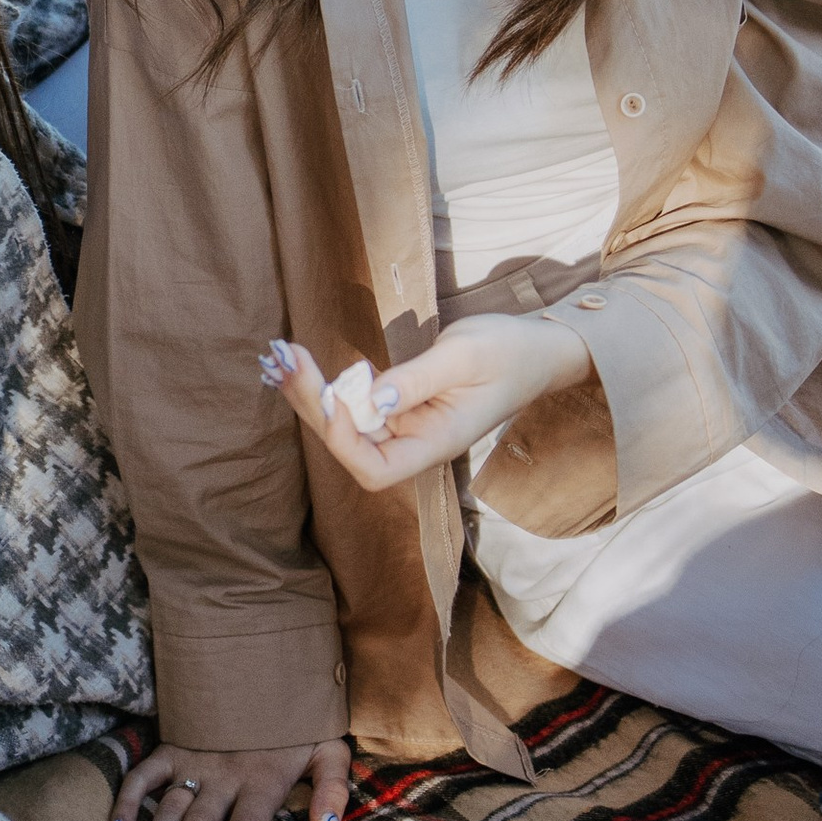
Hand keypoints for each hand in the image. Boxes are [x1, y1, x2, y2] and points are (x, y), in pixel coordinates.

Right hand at [112, 738, 348, 820]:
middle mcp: (224, 774)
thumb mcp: (329, 748)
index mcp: (262, 779)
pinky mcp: (174, 748)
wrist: (266, 663)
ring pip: (169, 808)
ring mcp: (194, 760)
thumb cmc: (300, 718)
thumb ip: (332, 789)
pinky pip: (143, 775)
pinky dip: (127, 800)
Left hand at [264, 322, 591, 494]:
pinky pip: (355, 404)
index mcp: (436, 444)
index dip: (346, 442)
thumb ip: (416, 380)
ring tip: (284, 357)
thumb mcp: (464, 356)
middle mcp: (415, 442)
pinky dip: (327, 384)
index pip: (376, 471)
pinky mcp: (399, 405)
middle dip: (313, 406)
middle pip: (349, 447)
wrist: (537, 350)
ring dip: (311, 394)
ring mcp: (405, 426)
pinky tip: (303, 362)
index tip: (336, 397)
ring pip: (345, 424)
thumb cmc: (509, 353)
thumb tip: (372, 400)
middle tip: (285, 360)